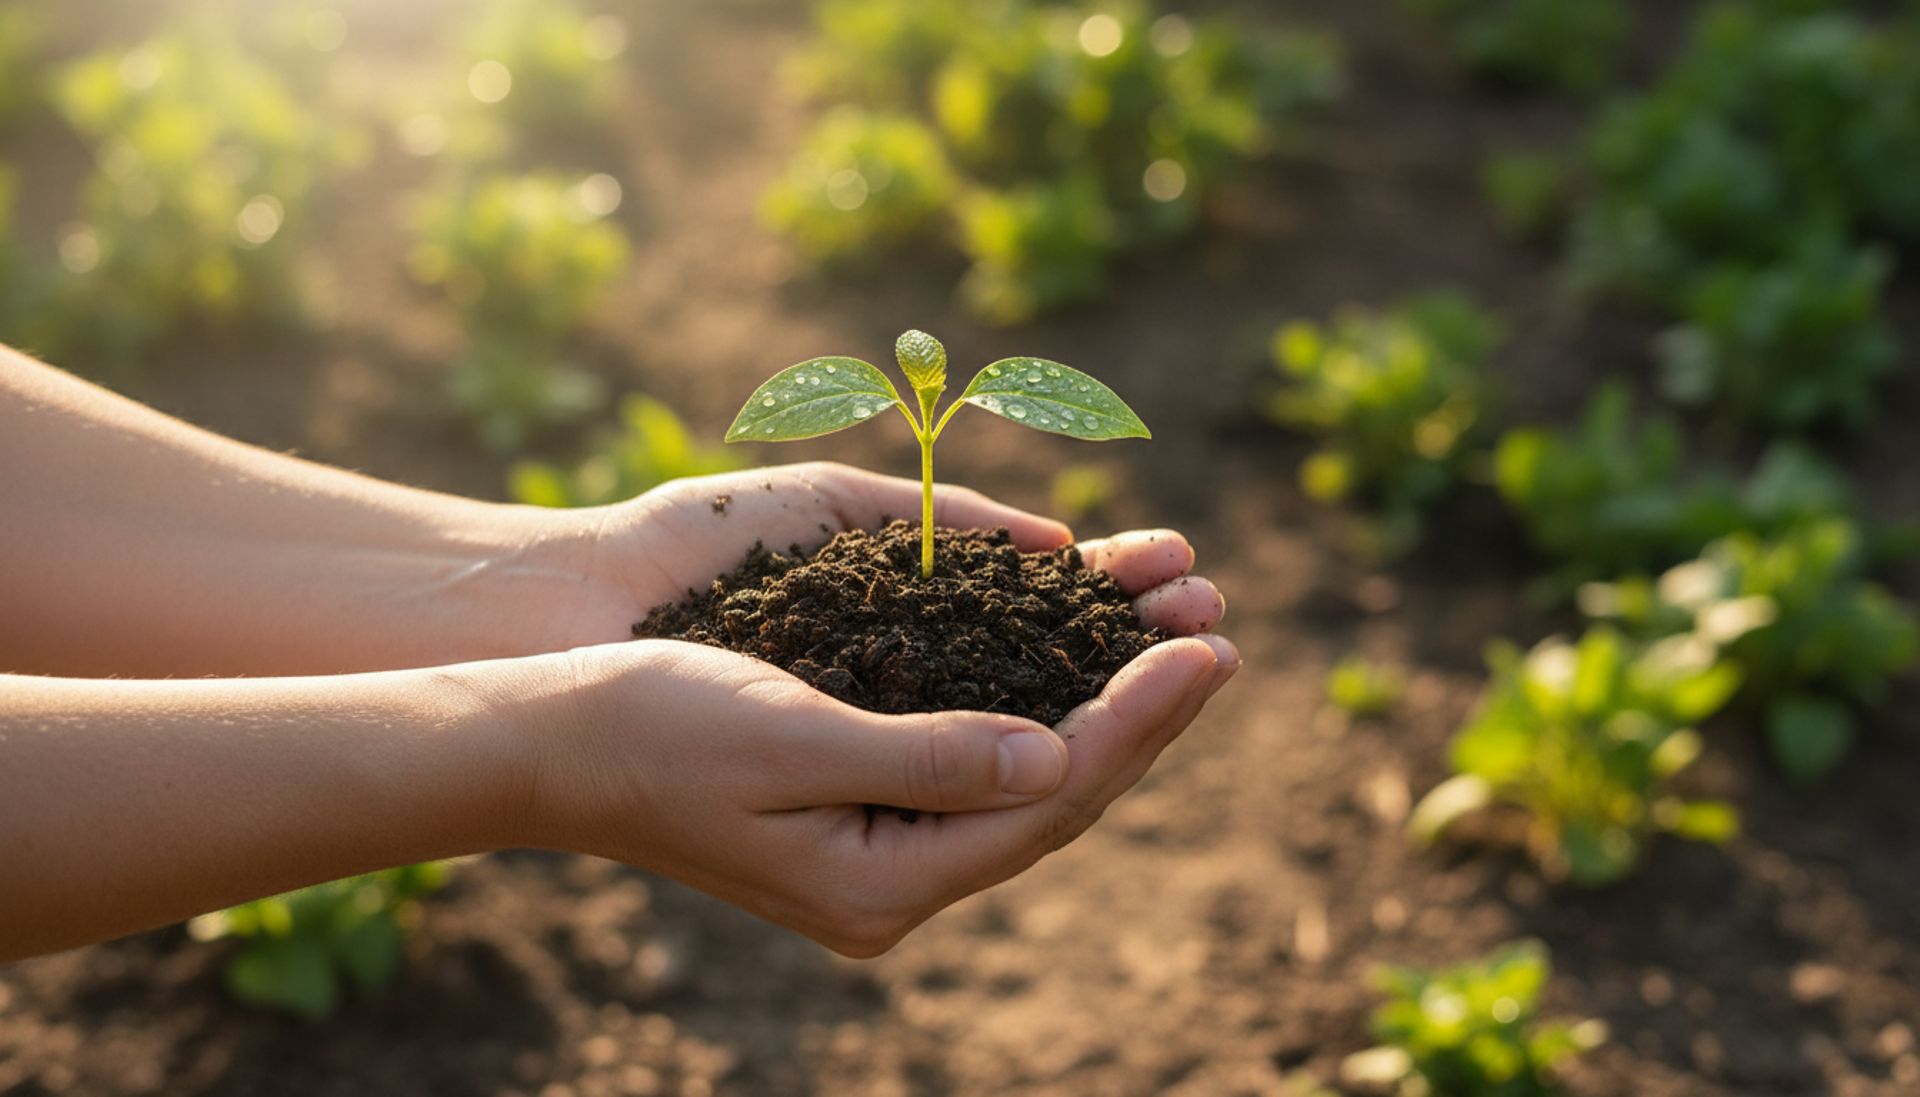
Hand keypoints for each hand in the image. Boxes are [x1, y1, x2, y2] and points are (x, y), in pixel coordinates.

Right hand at [500, 497, 1233, 955]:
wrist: (550, 741)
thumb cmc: (652, 727)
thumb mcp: (792, 738)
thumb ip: (926, 758)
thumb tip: (1051, 764)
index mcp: (879, 884)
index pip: (1047, 801)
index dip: (1136, 721)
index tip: (1203, 649)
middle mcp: (892, 885)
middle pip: (1055, 798)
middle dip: (1142, 713)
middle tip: (1219, 633)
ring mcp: (880, 854)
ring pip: (1028, 779)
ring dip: (1105, 704)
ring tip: (1180, 637)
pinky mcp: (863, 810)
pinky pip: (983, 760)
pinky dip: (1039, 702)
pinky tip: (1082, 660)